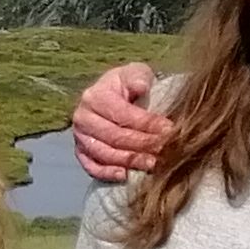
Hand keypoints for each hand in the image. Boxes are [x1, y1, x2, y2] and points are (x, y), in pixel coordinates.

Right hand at [66, 63, 168, 180]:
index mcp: (95, 96)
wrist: (112, 95)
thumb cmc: (128, 85)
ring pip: (104, 154)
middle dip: (142, 145)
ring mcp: (79, 137)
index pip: (123, 114)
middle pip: (114, 137)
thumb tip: (141, 87)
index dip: (148, 124)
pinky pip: (92, 167)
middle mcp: (82, 117)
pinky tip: (126, 175)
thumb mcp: (135, 73)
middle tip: (166, 151)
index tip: (170, 131)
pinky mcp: (80, 152)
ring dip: (130, 161)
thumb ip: (139, 77)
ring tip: (153, 164)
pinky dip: (107, 173)